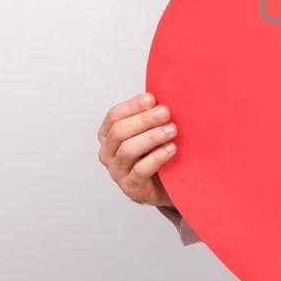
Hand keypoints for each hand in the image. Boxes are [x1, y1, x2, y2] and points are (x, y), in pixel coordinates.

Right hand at [98, 92, 178, 207]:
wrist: (164, 185)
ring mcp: (117, 171)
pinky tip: (171, 149)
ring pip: (128, 150)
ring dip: (151, 137)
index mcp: (108, 135)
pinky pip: (140, 170)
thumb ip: (150, 114)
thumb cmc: (155, 153)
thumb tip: (163, 93)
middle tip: (166, 112)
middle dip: (144, 120)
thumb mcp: (149, 130)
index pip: (114, 116)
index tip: (152, 98)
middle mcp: (108, 153)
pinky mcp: (130, 187)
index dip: (132, 106)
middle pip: (120, 131)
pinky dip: (157, 157)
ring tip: (172, 130)